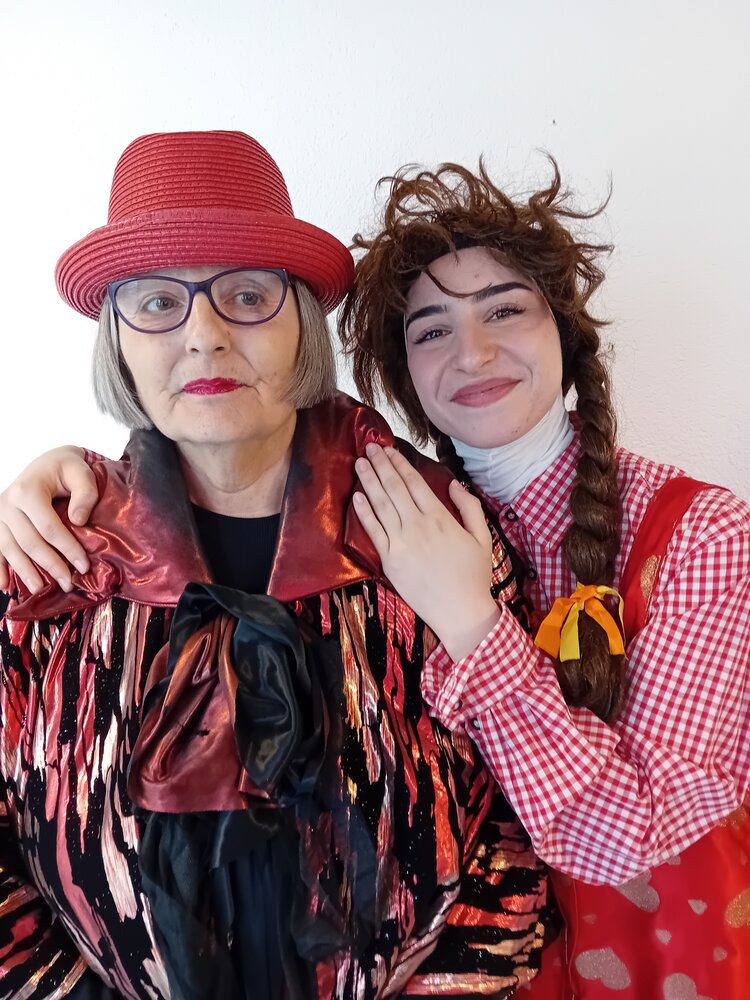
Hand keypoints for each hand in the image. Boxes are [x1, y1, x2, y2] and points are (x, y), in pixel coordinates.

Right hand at [0, 447, 98, 593]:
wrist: (46, 463)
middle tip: (68, 584)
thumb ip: (85, 493)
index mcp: (28, 490)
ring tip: (41, 590)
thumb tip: (78, 520)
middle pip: (29, 542)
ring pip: (10, 549)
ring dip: (25, 572)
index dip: (67, 549)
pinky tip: (4, 586)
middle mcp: (8, 503)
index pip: (49, 527)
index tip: (84, 566)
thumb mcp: (81, 472)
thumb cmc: (66, 469)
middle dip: (50, 566)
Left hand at [353, 443, 500, 660]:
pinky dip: (364, 513)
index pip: (414, 483)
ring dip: (369, 482)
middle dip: (381, 465)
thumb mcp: (483, 537)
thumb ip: (469, 507)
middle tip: (370, 447)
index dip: (399, 464)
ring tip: (360, 463)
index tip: (389, 450)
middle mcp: (418, 526)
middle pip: (394, 488)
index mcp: (441, 518)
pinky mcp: (390, 560)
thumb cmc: (474, 576)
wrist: (461, 612)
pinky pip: (374, 531)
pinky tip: (356, 497)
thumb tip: (453, 483)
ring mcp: (402, 543)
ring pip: (381, 505)